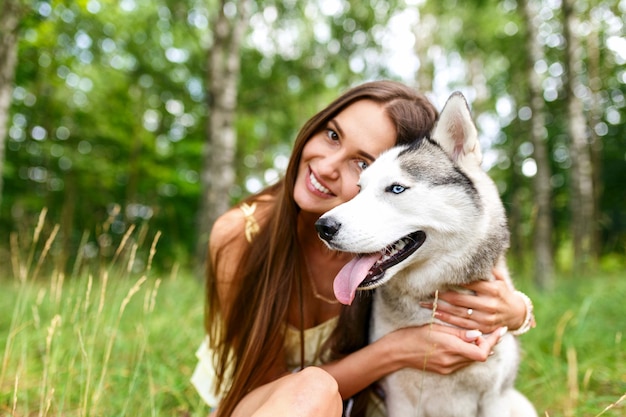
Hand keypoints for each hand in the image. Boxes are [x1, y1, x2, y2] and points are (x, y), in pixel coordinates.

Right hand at [386, 323, 504, 374]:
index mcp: (451, 348)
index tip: (500, 331)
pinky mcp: (444, 369)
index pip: (482, 351)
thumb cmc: (413, 335)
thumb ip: (458, 333)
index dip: (493, 341)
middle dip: (488, 343)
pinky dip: (468, 353)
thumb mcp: (436, 328)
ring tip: (479, 335)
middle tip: (492, 330)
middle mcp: (451, 361)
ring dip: (478, 348)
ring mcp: (448, 367)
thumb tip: (478, 334)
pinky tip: (465, 343)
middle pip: (480, 356)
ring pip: (472, 359)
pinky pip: (462, 362)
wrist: (397, 351)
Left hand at [420, 268, 525, 333]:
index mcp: (493, 290)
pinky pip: (462, 324)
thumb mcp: (500, 280)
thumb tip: (477, 252)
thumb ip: (489, 269)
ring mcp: (486, 318)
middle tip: (427, 291)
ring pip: (458, 313)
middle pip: (460, 299)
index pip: (470, 283)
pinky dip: (447, 320)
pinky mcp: (482, 328)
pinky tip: (435, 315)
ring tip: (425, 304)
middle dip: (442, 295)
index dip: (454, 281)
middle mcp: (489, 304)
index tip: (439, 277)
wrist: (517, 315)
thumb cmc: (504, 293)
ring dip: (440, 308)